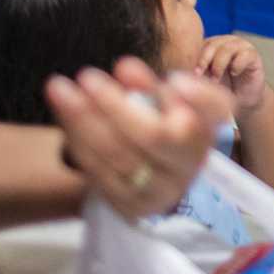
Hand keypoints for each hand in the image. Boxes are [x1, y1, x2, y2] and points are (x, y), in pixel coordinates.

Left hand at [44, 57, 233, 219]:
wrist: (154, 178)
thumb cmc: (161, 125)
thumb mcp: (165, 103)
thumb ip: (148, 85)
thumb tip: (124, 68)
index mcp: (205, 131)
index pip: (214, 112)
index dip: (200, 96)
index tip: (174, 78)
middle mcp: (188, 165)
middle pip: (153, 135)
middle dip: (116, 104)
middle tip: (86, 75)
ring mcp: (159, 191)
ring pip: (118, 155)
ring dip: (84, 119)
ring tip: (59, 87)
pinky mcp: (129, 205)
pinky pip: (98, 171)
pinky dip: (78, 139)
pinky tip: (64, 113)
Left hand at [196, 35, 269, 114]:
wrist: (243, 100)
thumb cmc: (222, 89)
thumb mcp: (206, 81)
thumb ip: (197, 73)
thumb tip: (182, 73)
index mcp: (211, 46)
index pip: (200, 44)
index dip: (194, 58)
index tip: (191, 73)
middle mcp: (226, 42)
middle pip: (212, 44)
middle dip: (205, 61)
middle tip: (201, 76)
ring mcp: (241, 47)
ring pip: (227, 48)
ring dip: (219, 65)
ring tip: (216, 80)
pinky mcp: (253, 55)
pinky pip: (245, 54)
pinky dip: (237, 64)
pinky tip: (234, 73)